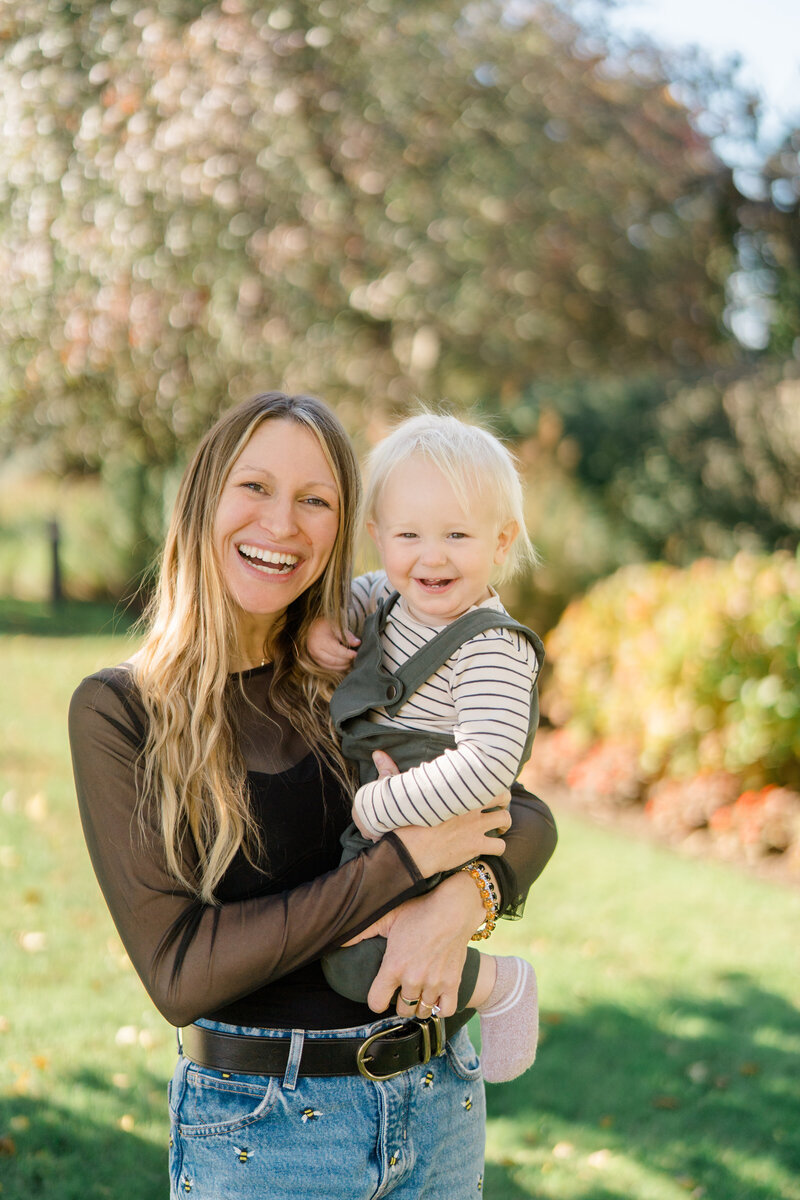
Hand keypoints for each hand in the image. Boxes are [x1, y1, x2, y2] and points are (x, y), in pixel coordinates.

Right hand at [307, 618, 359, 670]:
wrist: (313, 626)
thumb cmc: (326, 625)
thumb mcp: (337, 626)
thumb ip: (347, 635)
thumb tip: (358, 643)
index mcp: (321, 640)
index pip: (336, 650)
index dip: (348, 654)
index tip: (356, 654)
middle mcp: (315, 650)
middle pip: (334, 660)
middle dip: (346, 661)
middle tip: (355, 659)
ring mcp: (314, 657)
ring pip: (331, 666)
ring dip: (343, 666)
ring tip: (351, 662)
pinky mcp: (316, 661)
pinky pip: (328, 667)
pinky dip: (337, 668)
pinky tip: (345, 665)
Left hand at [344, 873, 487, 1015]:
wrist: (454, 907)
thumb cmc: (419, 909)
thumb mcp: (388, 917)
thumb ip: (363, 931)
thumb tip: (339, 939)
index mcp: (394, 966)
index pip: (376, 1003)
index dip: (376, 1001)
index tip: (381, 993)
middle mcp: (413, 978)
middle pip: (401, 1010)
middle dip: (399, 1002)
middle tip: (401, 989)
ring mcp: (434, 983)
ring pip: (422, 1012)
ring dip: (418, 1005)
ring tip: (417, 993)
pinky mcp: (453, 983)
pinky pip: (445, 1010)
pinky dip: (439, 1007)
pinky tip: (435, 997)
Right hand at [372, 752, 510, 875]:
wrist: (408, 853)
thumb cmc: (402, 824)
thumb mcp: (398, 794)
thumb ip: (391, 772)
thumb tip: (378, 754)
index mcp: (455, 789)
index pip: (482, 774)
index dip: (487, 777)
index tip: (484, 781)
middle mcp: (470, 806)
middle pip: (502, 795)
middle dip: (503, 798)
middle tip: (498, 803)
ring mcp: (476, 827)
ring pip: (505, 819)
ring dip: (503, 822)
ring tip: (498, 825)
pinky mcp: (476, 847)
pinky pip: (500, 846)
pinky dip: (498, 846)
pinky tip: (490, 846)